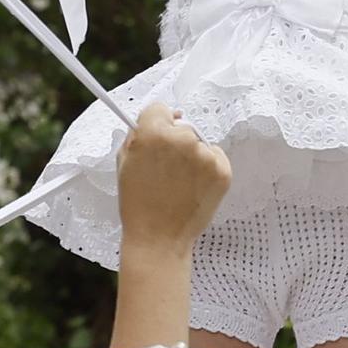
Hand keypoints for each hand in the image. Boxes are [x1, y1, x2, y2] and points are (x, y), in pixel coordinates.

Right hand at [117, 104, 231, 250]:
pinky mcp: (223, 171)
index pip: (159, 108)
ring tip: (179, 182)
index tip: (155, 137)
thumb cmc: (137, 203)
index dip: (155, 123)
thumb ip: (137, 134)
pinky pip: (215, 157)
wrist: (159, 239)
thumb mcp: (124, 162)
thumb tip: (157, 118)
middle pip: (181, 126)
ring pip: (199, 142)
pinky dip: (207, 168)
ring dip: (192, 155)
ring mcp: (205, 155)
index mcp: (154, 133)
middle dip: (174, 141)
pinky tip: (193, 187)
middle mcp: (183, 139)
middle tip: (165, 168)